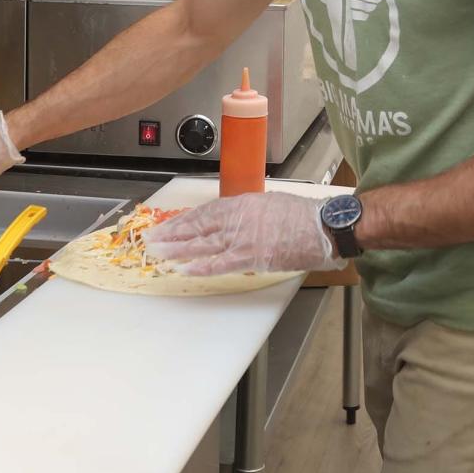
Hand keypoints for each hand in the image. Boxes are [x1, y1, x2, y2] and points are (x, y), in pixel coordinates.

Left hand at [143, 192, 345, 275]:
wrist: (323, 226)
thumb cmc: (301, 215)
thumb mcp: (269, 204)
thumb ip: (247, 213)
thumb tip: (232, 222)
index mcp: (241, 203)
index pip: (205, 213)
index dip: (183, 221)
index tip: (167, 226)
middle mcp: (237, 218)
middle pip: (198, 227)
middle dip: (172, 234)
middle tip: (151, 239)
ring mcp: (242, 237)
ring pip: (203, 244)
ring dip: (178, 249)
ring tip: (158, 253)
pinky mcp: (251, 256)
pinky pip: (220, 263)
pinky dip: (201, 266)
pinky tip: (184, 268)